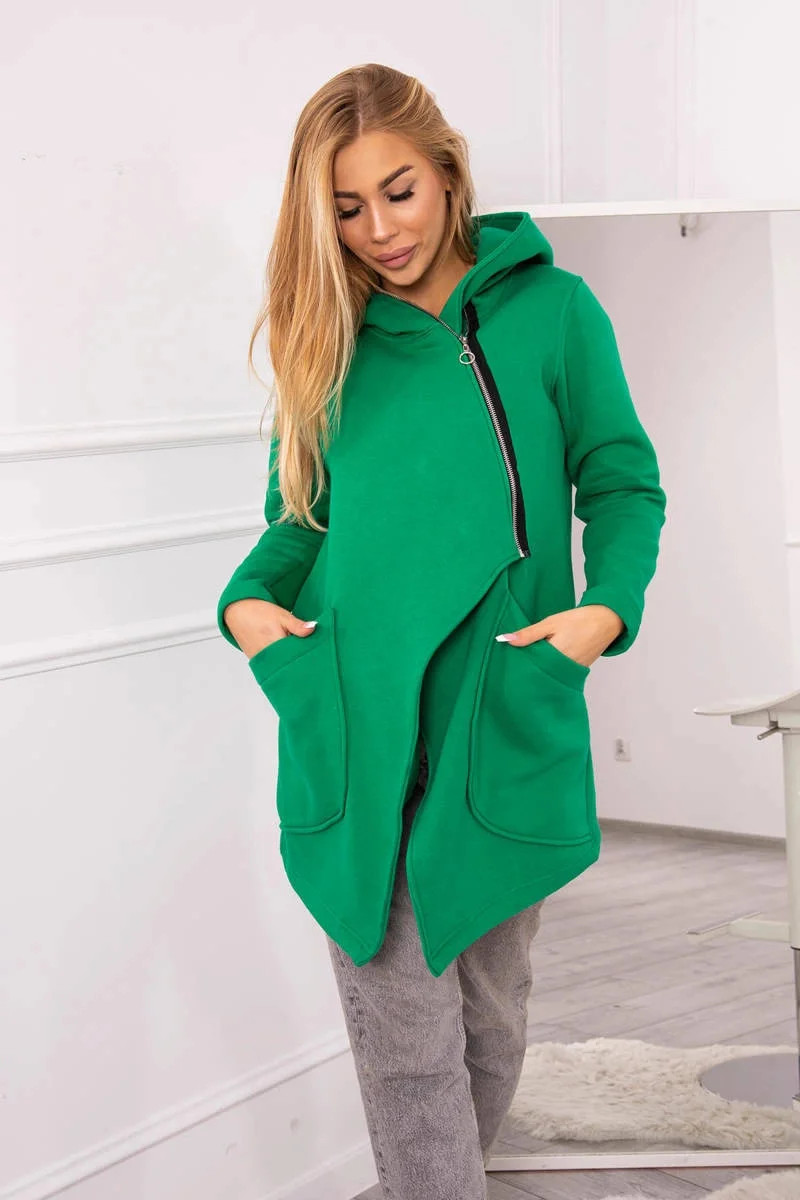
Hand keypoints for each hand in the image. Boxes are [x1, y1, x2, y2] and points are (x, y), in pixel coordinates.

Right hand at [223, 598, 317, 659]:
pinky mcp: (258, 662)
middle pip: (290, 663)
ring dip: (289, 661)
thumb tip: (313, 629)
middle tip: (308, 654)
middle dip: (299, 660)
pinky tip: (285, 656)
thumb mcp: (282, 616)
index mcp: (276, 645)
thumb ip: (298, 626)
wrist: (238, 612)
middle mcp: (268, 656)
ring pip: (281, 666)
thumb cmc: (259, 612)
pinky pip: (272, 666)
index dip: (308, 654)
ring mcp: (262, 661)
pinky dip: (280, 662)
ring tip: (295, 654)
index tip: (316, 652)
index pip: (298, 656)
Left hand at [496, 604, 623, 667]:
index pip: (531, 666)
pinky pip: (561, 673)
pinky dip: (553, 668)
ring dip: (541, 668)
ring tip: (532, 661)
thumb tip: (505, 639)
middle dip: (529, 668)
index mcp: (556, 656)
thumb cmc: (579, 620)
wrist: (606, 620)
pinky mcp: (579, 671)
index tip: (510, 662)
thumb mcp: (550, 623)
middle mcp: (565, 668)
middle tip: (519, 662)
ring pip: (550, 674)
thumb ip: (528, 634)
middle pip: (540, 673)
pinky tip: (547, 661)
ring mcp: (573, 671)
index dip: (520, 664)